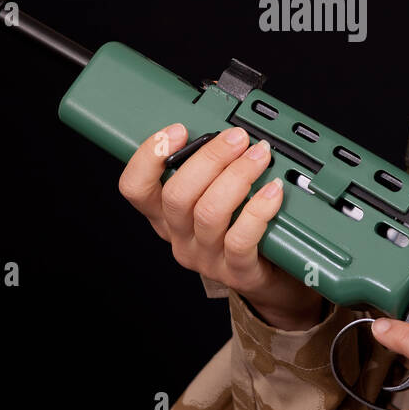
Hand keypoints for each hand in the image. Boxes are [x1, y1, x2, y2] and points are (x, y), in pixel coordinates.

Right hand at [118, 122, 325, 330]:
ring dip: (237, 175)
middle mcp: (180, 237)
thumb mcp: (216, 199)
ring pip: (209, 212)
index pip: (135, 188)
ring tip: (259, 156)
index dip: (148, 157)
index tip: (177, 130)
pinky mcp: (237, 272)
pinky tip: (273, 191)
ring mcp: (207, 257)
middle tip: (237, 137)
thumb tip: (222, 129)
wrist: (273, 280)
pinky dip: (258, 209)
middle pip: (177, 194)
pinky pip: (241, 238)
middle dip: (209, 157)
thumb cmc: (243, 231)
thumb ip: (211, 170)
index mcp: (166, 216)